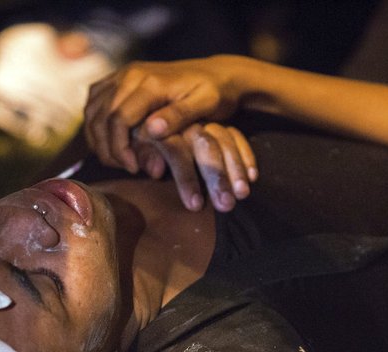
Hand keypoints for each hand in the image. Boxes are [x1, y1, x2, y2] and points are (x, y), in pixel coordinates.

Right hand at [83, 57, 241, 174]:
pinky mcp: (117, 79)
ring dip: (97, 139)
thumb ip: (179, 115)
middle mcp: (130, 74)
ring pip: (92, 111)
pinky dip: (95, 125)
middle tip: (125, 168)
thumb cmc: (214, 92)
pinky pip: (93, 103)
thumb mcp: (206, 104)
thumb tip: (152, 130)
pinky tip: (108, 143)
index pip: (118, 119)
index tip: (133, 168)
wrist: (215, 73)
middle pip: (101, 117)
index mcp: (149, 83)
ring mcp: (121, 75)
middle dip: (107, 149)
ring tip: (117, 160)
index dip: (120, 149)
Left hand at [133, 123, 256, 211]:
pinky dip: (245, 155)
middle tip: (226, 204)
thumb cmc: (136, 135)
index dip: (185, 178)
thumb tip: (156, 171)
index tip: (195, 205)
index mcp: (161, 127)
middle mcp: (185, 123)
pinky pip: (235, 136)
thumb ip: (143, 155)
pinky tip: (252, 177)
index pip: (175, 149)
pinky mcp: (219, 126)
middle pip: (205, 145)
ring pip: (224, 141)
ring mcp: (204, 123)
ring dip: (234, 169)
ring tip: (243, 195)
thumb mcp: (134, 143)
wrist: (149, 109)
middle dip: (216, 175)